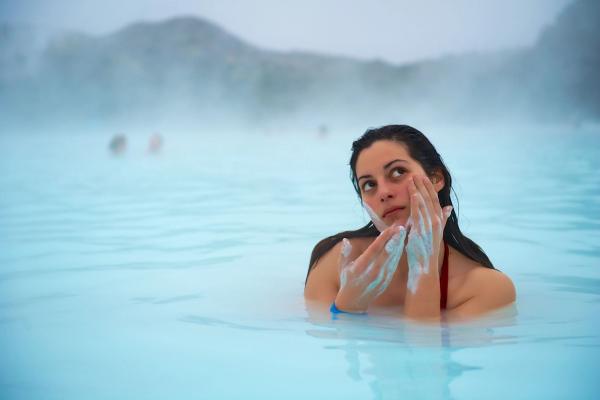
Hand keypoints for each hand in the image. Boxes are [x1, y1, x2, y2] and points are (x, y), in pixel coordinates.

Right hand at [335, 224, 405, 312]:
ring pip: (392, 258)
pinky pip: (394, 264)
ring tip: (403, 231)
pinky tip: (401, 244)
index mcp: (360, 268)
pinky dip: (398, 253)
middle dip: (394, 238)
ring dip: (398, 244)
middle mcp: (372, 273)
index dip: (383, 238)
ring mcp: (381, 277)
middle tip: (401, 225)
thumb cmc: (347, 281)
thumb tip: (346, 240)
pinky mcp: (386, 280)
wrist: (354, 303)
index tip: (390, 228)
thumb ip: (344, 254)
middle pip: (386, 253)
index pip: (374, 250)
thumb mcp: (342, 268)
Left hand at [405, 175, 451, 292]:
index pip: (434, 201)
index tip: (423, 177)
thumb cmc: (425, 253)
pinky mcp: (423, 231)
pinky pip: (420, 214)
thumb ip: (441, 220)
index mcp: (438, 222)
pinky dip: (417, 203)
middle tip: (416, 173)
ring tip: (412, 178)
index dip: (429, 188)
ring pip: (425, 204)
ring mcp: (431, 227)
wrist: (425, 269)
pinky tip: (413, 193)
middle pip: (430, 200)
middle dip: (423, 186)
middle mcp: (437, 223)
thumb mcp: (434, 234)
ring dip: (419, 190)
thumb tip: (448, 208)